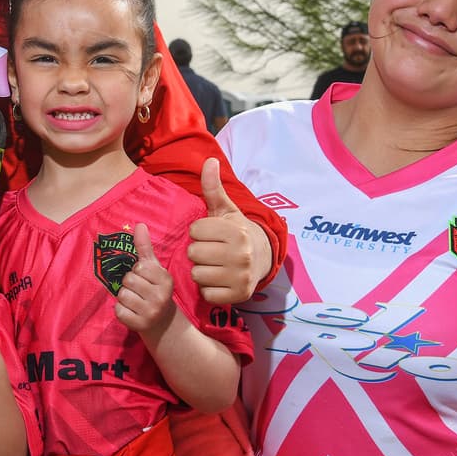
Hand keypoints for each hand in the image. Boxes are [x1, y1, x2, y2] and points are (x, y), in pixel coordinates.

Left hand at [115, 223, 175, 334]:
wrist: (162, 321)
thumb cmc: (154, 289)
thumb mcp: (153, 268)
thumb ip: (145, 247)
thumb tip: (140, 224)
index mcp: (165, 280)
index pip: (139, 267)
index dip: (137, 271)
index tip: (145, 278)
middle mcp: (161, 297)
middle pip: (128, 280)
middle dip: (130, 284)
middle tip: (139, 291)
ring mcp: (151, 312)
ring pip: (122, 295)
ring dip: (124, 297)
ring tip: (135, 301)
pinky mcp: (139, 325)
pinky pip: (118, 310)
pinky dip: (121, 310)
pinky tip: (132, 311)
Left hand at [188, 158, 269, 304]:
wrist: (263, 257)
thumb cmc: (236, 231)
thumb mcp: (225, 209)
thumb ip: (213, 187)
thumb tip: (209, 160)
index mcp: (236, 231)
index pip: (195, 231)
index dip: (199, 232)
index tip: (211, 234)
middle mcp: (241, 254)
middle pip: (193, 253)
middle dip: (198, 251)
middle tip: (211, 250)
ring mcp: (241, 276)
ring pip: (197, 274)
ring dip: (201, 271)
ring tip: (214, 265)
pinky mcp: (239, 295)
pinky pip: (207, 294)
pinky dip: (209, 289)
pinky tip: (218, 280)